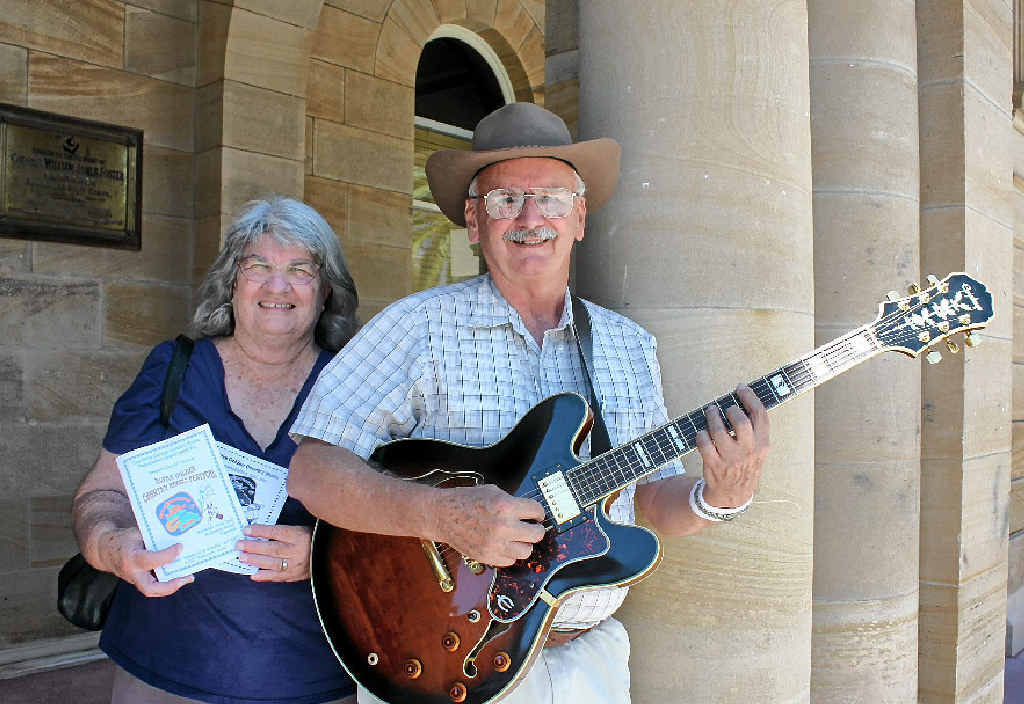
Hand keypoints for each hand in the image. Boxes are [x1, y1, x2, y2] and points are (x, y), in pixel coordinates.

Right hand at [102, 527, 193, 596]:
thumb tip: (177, 537)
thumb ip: (153, 538)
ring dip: (171, 586)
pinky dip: (166, 583)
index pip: (150, 560)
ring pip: (152, 591)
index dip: (167, 555)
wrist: (104, 551)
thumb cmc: (124, 539)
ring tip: (188, 577)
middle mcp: (131, 572)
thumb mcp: (136, 533)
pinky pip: (153, 587)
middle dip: (170, 585)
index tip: (180, 547)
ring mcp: (133, 580)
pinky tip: (179, 576)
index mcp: (130, 557)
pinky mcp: (137, 582)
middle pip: (149, 588)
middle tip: (188, 576)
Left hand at [236, 524, 311, 581]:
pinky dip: (265, 576)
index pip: (277, 532)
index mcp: (301, 536)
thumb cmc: (313, 539)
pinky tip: (253, 574)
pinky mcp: (296, 576)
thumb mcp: (303, 530)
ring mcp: (297, 565)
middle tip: (239, 545)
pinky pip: (278, 577)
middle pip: (273, 549)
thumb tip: (261, 533)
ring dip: (256, 561)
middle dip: (254, 547)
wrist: (329, 556)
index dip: (261, 531)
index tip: (246, 530)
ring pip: (273, 563)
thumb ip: (285, 532)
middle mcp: (298, 551)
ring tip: (242, 558)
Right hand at [429, 484, 545, 566]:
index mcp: (506, 506)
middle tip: (531, 527)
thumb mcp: (492, 491)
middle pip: (537, 535)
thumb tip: (528, 511)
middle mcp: (503, 526)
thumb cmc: (465, 501)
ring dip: (524, 544)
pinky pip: (510, 560)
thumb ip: (512, 501)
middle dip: (536, 529)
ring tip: (517, 537)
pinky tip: (503, 544)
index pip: (537, 511)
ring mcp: (495, 544)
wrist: (443, 515)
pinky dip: (509, 553)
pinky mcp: (488, 557)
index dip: (538, 512)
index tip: (537, 515)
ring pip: (526, 551)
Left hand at [694, 385, 770, 508]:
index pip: (760, 415)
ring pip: (719, 431)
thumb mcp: (758, 448)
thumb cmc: (745, 463)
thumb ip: (754, 427)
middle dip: (731, 410)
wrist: (734, 493)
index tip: (741, 388)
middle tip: (725, 408)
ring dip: (712, 417)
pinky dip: (701, 434)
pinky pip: (704, 443)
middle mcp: (749, 451)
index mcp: (762, 444)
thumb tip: (742, 397)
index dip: (750, 397)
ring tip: (711, 412)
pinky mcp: (714, 465)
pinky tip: (702, 433)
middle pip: (741, 421)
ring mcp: (731, 459)